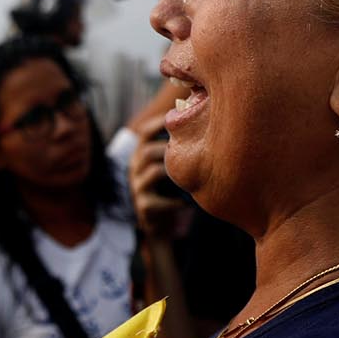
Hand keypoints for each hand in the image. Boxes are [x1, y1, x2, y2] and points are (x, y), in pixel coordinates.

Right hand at [127, 112, 188, 239]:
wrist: (158, 222)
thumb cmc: (169, 188)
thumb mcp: (169, 165)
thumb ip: (178, 148)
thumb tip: (204, 119)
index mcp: (141, 154)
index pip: (145, 132)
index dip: (160, 123)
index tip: (180, 116)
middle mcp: (135, 168)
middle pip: (147, 151)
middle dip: (168, 148)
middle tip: (192, 149)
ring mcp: (137, 187)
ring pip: (154, 172)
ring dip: (174, 172)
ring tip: (191, 175)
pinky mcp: (144, 206)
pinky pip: (159, 201)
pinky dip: (176, 202)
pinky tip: (187, 203)